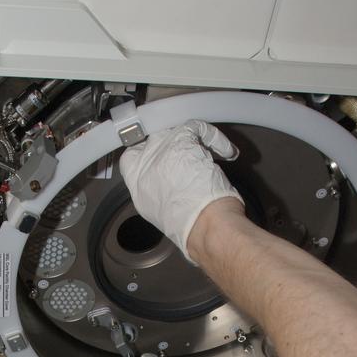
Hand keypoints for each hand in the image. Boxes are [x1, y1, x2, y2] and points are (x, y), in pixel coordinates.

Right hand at [119, 120, 244, 258]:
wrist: (205, 226)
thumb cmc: (193, 229)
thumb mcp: (166, 215)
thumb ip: (163, 194)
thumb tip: (174, 186)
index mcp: (139, 190)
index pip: (130, 160)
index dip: (147, 155)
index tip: (164, 159)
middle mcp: (146, 168)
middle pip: (153, 142)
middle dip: (174, 147)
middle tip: (191, 156)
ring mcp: (161, 152)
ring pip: (174, 132)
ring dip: (195, 141)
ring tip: (212, 155)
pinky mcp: (181, 140)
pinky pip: (197, 127)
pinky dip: (215, 137)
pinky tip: (226, 151)